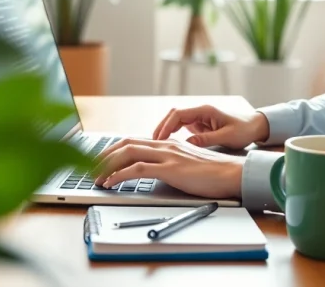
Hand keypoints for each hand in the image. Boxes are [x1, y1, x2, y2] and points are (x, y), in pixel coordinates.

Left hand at [93, 138, 244, 198]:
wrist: (233, 174)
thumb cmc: (215, 173)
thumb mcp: (188, 165)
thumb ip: (172, 165)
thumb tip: (158, 173)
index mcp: (169, 144)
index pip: (134, 141)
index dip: (115, 149)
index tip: (102, 159)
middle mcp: (165, 146)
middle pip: (126, 144)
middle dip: (104, 155)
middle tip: (91, 168)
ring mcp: (167, 156)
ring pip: (127, 153)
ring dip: (107, 166)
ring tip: (96, 178)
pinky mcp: (170, 169)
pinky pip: (137, 169)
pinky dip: (119, 175)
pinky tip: (110, 183)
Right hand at [151, 105, 269, 149]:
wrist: (255, 126)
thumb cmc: (244, 129)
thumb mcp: (226, 136)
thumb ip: (206, 140)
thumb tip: (187, 145)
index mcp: (205, 110)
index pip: (178, 114)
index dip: (166, 126)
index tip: (158, 138)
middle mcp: (199, 112)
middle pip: (173, 116)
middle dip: (161, 128)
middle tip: (152, 143)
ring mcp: (199, 118)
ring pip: (176, 122)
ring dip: (166, 132)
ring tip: (156, 145)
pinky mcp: (200, 125)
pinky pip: (181, 128)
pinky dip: (173, 135)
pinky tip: (168, 145)